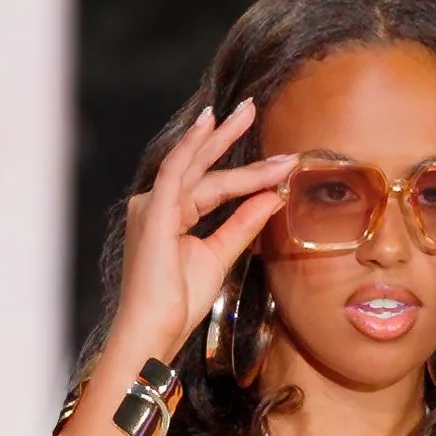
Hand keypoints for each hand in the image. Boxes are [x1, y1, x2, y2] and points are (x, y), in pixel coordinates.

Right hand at [115, 98, 296, 352]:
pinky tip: (209, 125)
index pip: (214, 187)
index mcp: (170, 216)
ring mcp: (153, 206)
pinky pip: (176, 171)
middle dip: (228, 136)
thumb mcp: (220, 255)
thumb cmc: (178, 301)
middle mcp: (158, 205)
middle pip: (201, 165)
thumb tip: (274, 196)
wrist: (156, 328)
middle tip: (252, 107)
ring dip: (222, 139)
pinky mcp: (154, 211)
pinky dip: (193, 146)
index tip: (282, 164)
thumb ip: (244, 223)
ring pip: (196, 166)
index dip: (249, 176)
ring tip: (245, 112)